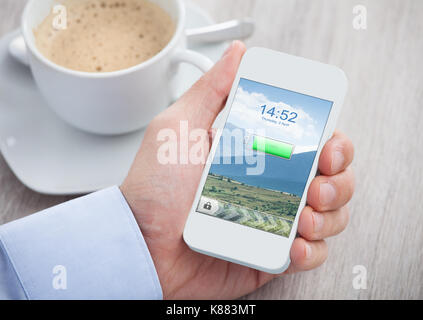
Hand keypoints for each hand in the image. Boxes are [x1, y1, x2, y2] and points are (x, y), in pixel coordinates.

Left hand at [121, 41, 354, 298]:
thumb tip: (237, 55)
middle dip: (338, 179)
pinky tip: (295, 245)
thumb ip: (211, 91)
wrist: (140, 248)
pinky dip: (313, 251)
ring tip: (303, 216)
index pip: (309, 142)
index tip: (327, 144)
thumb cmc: (154, 190)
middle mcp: (270, 186)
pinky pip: (311, 255)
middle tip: (317, 181)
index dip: (331, 141)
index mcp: (256, 155)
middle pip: (331, 177)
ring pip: (330, 215)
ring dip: (330, 214)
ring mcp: (272, 222)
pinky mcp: (270, 256)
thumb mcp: (179, 128)